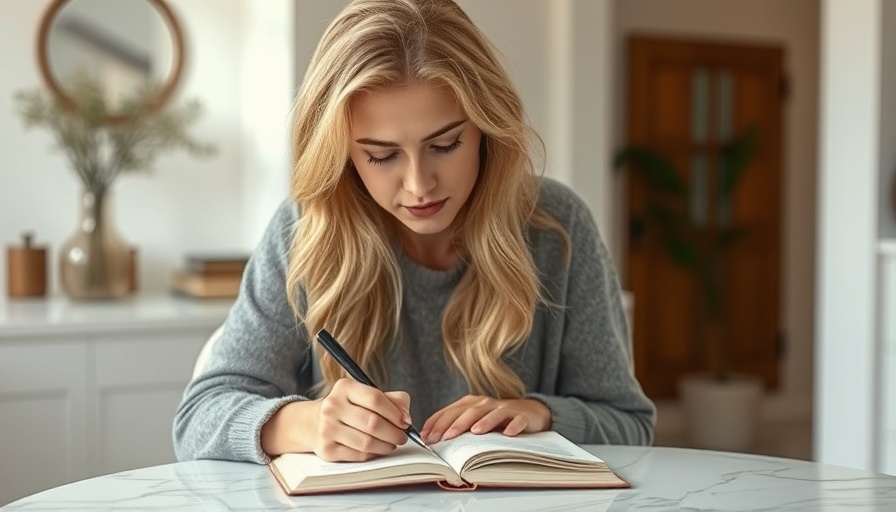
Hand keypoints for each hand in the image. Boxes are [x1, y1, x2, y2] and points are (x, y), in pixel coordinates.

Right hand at [261, 378, 410, 461]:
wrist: (314, 422)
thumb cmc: (349, 407)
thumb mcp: (366, 395)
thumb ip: (391, 400)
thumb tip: (405, 416)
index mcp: (344, 387)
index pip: (376, 399)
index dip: (395, 413)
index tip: (406, 422)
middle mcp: (332, 406)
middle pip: (373, 423)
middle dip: (394, 432)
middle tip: (402, 436)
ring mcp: (327, 429)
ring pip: (367, 442)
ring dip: (386, 446)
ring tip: (392, 444)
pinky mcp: (327, 449)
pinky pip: (359, 455)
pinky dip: (374, 454)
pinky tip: (378, 449)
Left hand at [420, 395, 551, 443]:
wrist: (528, 412)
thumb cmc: (495, 420)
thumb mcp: (473, 421)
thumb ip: (455, 427)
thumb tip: (431, 439)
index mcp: (470, 403)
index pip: (449, 412)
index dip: (437, 424)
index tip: (426, 438)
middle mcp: (485, 403)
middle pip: (468, 412)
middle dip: (454, 425)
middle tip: (443, 438)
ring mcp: (504, 408)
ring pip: (492, 414)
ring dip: (483, 422)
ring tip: (474, 432)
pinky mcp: (522, 415)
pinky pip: (518, 420)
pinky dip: (513, 426)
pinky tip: (508, 433)